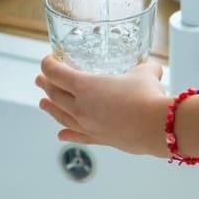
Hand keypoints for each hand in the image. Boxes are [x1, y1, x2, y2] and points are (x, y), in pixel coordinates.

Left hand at [35, 56, 169, 155]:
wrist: (158, 126)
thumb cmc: (148, 96)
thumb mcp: (145, 73)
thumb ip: (144, 68)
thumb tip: (152, 68)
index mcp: (87, 86)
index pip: (58, 74)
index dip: (49, 65)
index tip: (48, 60)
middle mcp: (82, 107)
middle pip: (56, 95)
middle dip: (46, 85)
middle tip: (40, 79)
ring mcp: (89, 125)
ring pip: (62, 116)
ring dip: (51, 108)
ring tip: (42, 104)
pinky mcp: (101, 138)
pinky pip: (79, 135)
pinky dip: (68, 134)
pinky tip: (61, 135)